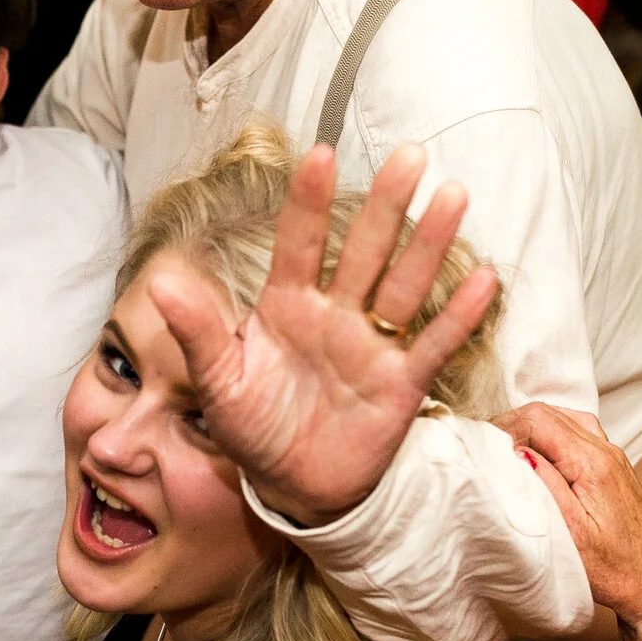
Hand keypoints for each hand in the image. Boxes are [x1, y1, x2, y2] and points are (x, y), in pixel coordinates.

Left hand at [148, 143, 499, 528]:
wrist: (291, 486)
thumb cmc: (251, 426)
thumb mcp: (217, 382)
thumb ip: (197, 333)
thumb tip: (159, 285)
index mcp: (286, 305)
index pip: (299, 244)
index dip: (309, 202)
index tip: (321, 154)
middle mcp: (334, 314)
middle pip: (365, 251)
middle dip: (386, 205)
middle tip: (410, 156)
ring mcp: (372, 345)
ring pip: (404, 285)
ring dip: (428, 243)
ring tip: (452, 196)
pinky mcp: (401, 383)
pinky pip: (433, 343)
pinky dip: (456, 315)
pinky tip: (482, 278)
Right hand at [501, 401, 641, 640]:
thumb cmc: (613, 569)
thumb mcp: (572, 532)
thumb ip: (544, 485)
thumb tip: (515, 449)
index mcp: (594, 463)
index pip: (537, 419)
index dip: (503, 427)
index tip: (482, 451)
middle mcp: (607, 451)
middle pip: (548, 412)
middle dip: (510, 425)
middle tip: (485, 452)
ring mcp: (612, 456)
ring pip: (561, 417)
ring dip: (529, 428)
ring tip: (505, 453)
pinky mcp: (612, 466)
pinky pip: (575, 432)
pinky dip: (548, 435)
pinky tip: (536, 456)